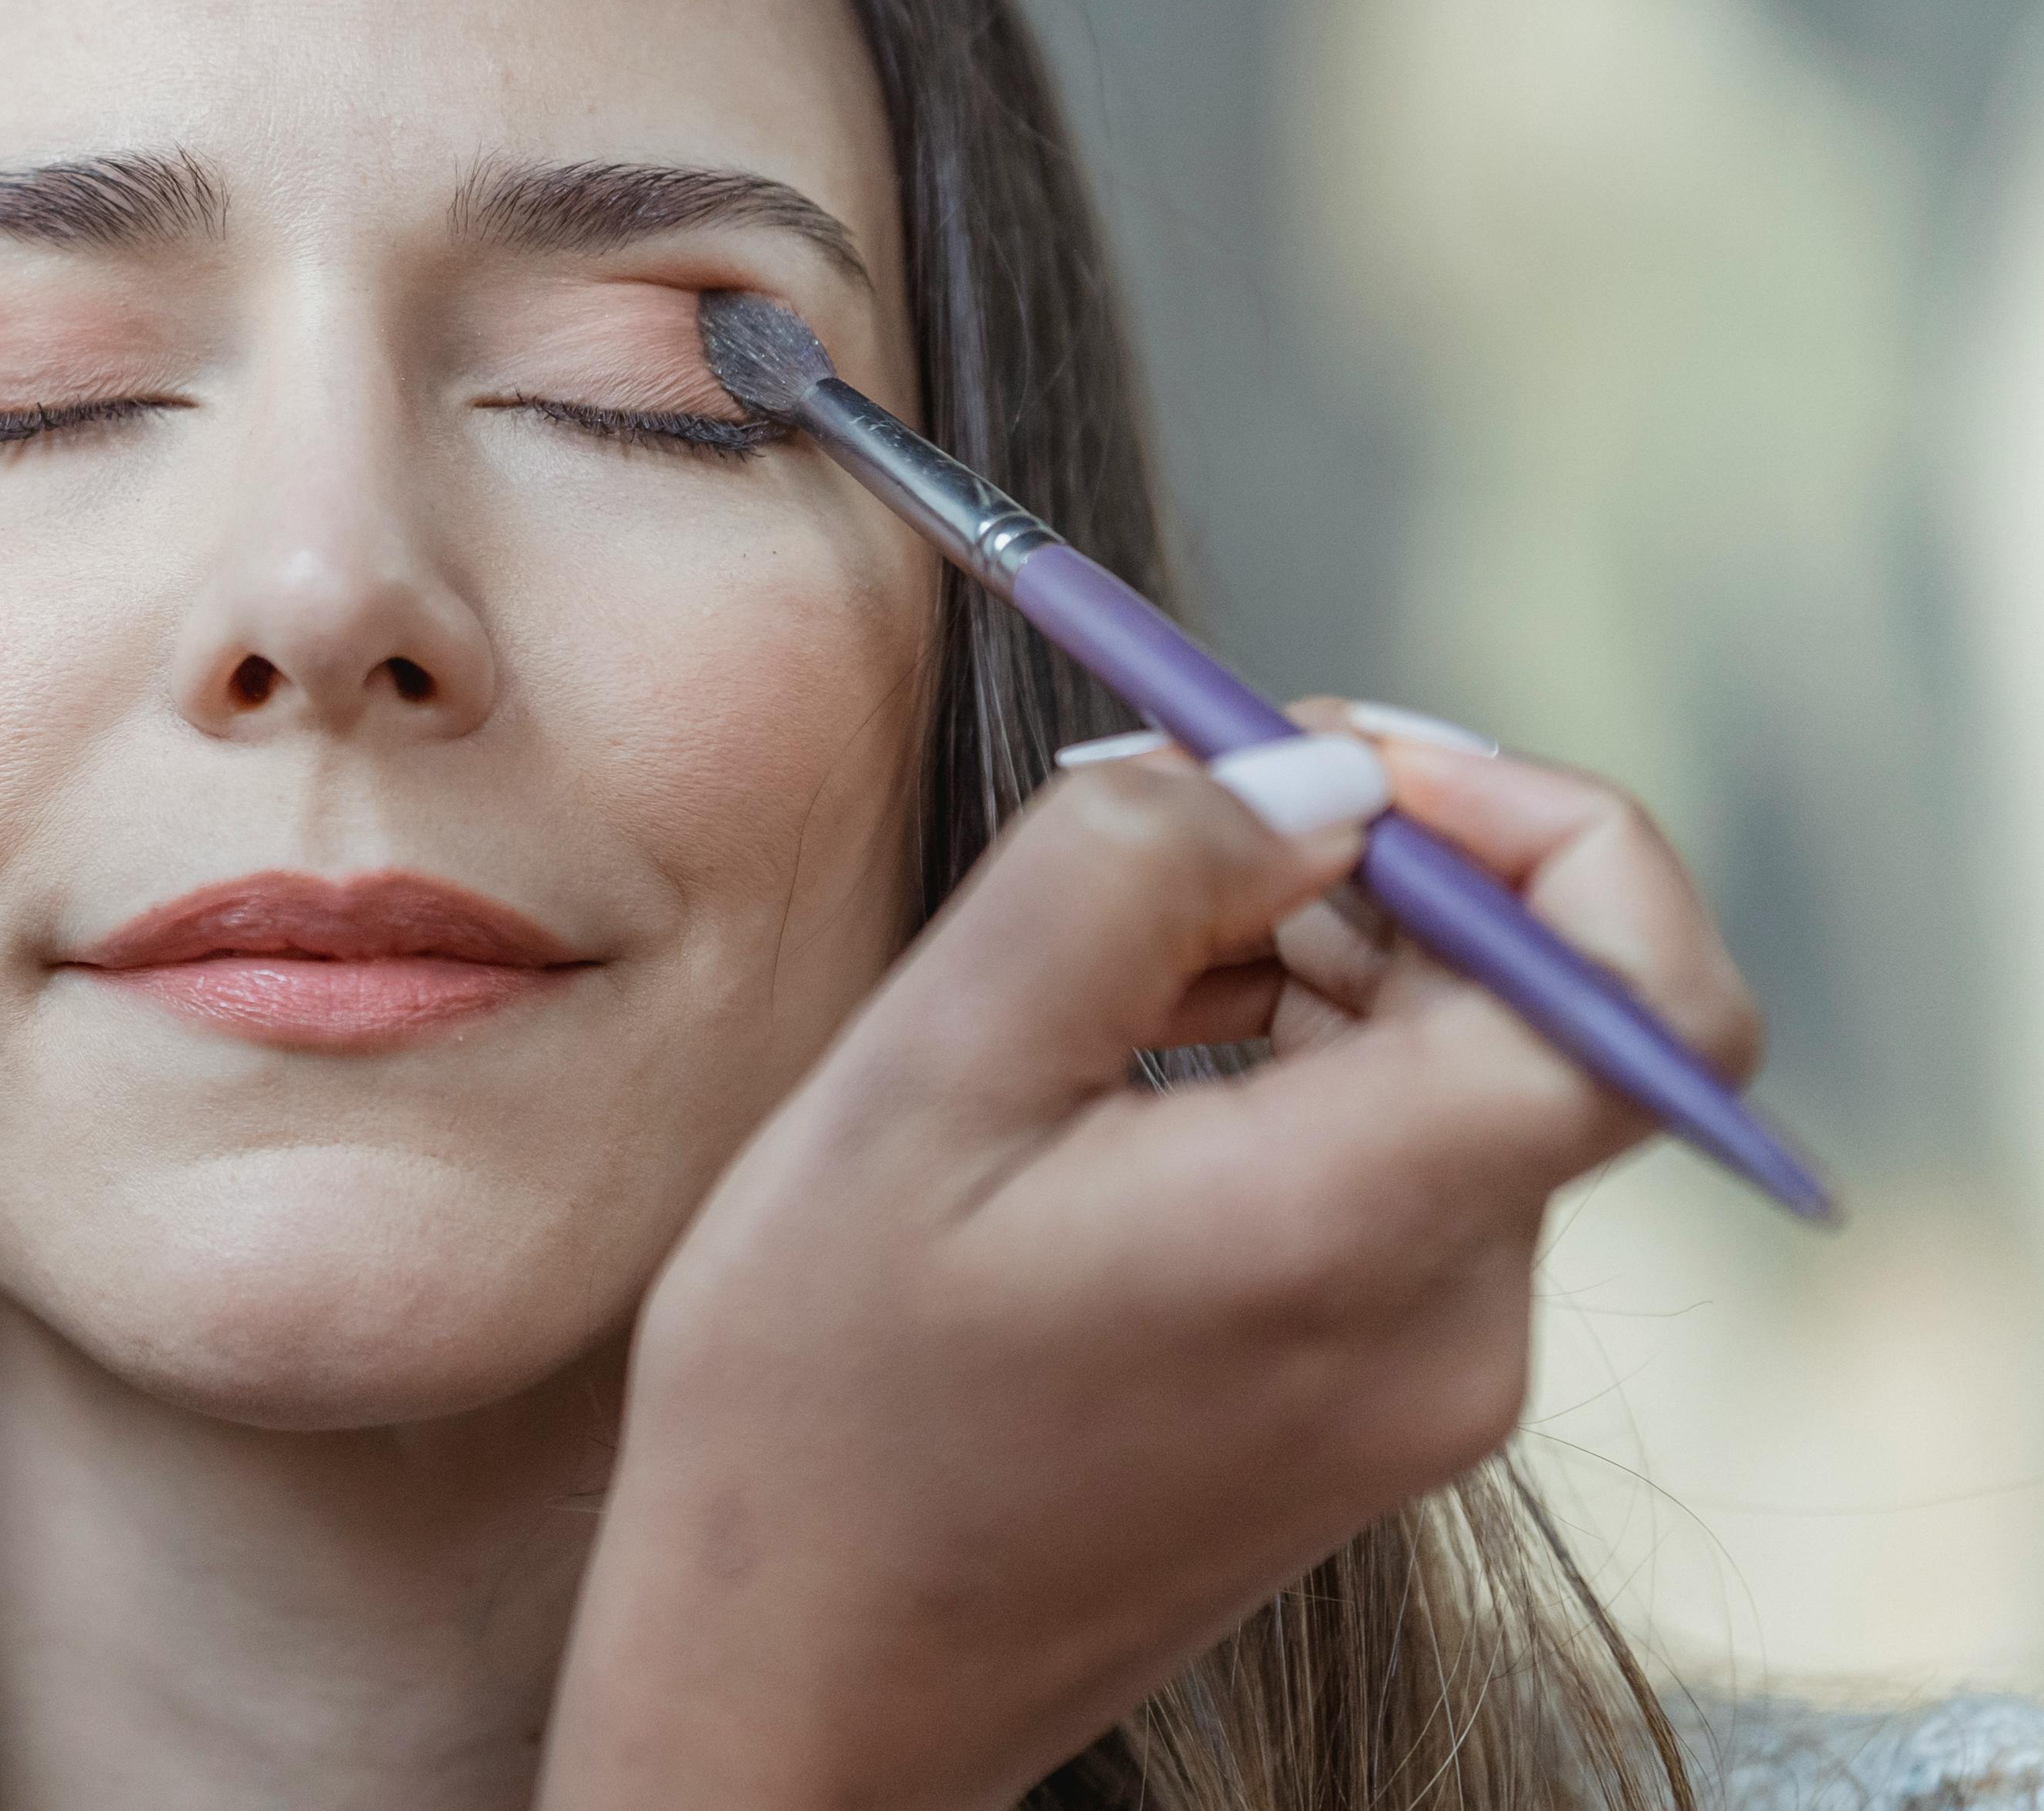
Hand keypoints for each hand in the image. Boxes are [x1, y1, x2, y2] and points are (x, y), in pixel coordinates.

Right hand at [537, 712, 1759, 1810]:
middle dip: (1367, 863)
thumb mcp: (915, 1081)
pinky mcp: (1378, 1405)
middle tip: (1156, 810)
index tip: (1346, 760)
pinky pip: (1394, 1170)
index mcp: (1350, 1241)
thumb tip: (1310, 776)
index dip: (1541, 830)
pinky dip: (1288, 1065)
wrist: (801, 1685)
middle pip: (1534, 1011)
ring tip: (1084, 968)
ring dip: (1309, 960)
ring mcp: (1429, 1382)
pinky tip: (1113, 1066)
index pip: (1642, 1006)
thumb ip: (1123, 881)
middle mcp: (1451, 1329)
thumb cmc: (816, 1410)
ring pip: (1453, 1076)